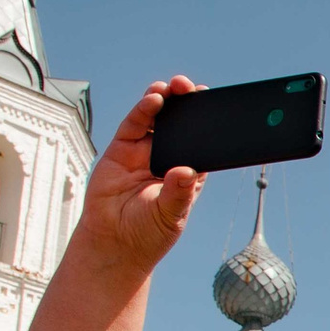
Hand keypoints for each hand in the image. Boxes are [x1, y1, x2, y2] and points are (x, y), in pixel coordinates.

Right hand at [77, 77, 206, 276]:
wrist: (112, 243)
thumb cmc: (147, 233)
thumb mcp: (169, 215)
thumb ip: (177, 193)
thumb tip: (186, 172)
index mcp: (188, 173)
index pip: (202, 142)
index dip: (208, 124)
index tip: (217, 106)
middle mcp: (167, 157)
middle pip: (180, 124)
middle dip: (187, 105)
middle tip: (194, 89)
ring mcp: (144, 152)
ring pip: (157, 118)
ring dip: (165, 100)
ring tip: (173, 88)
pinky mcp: (121, 149)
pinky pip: (134, 124)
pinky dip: (144, 110)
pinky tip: (154, 100)